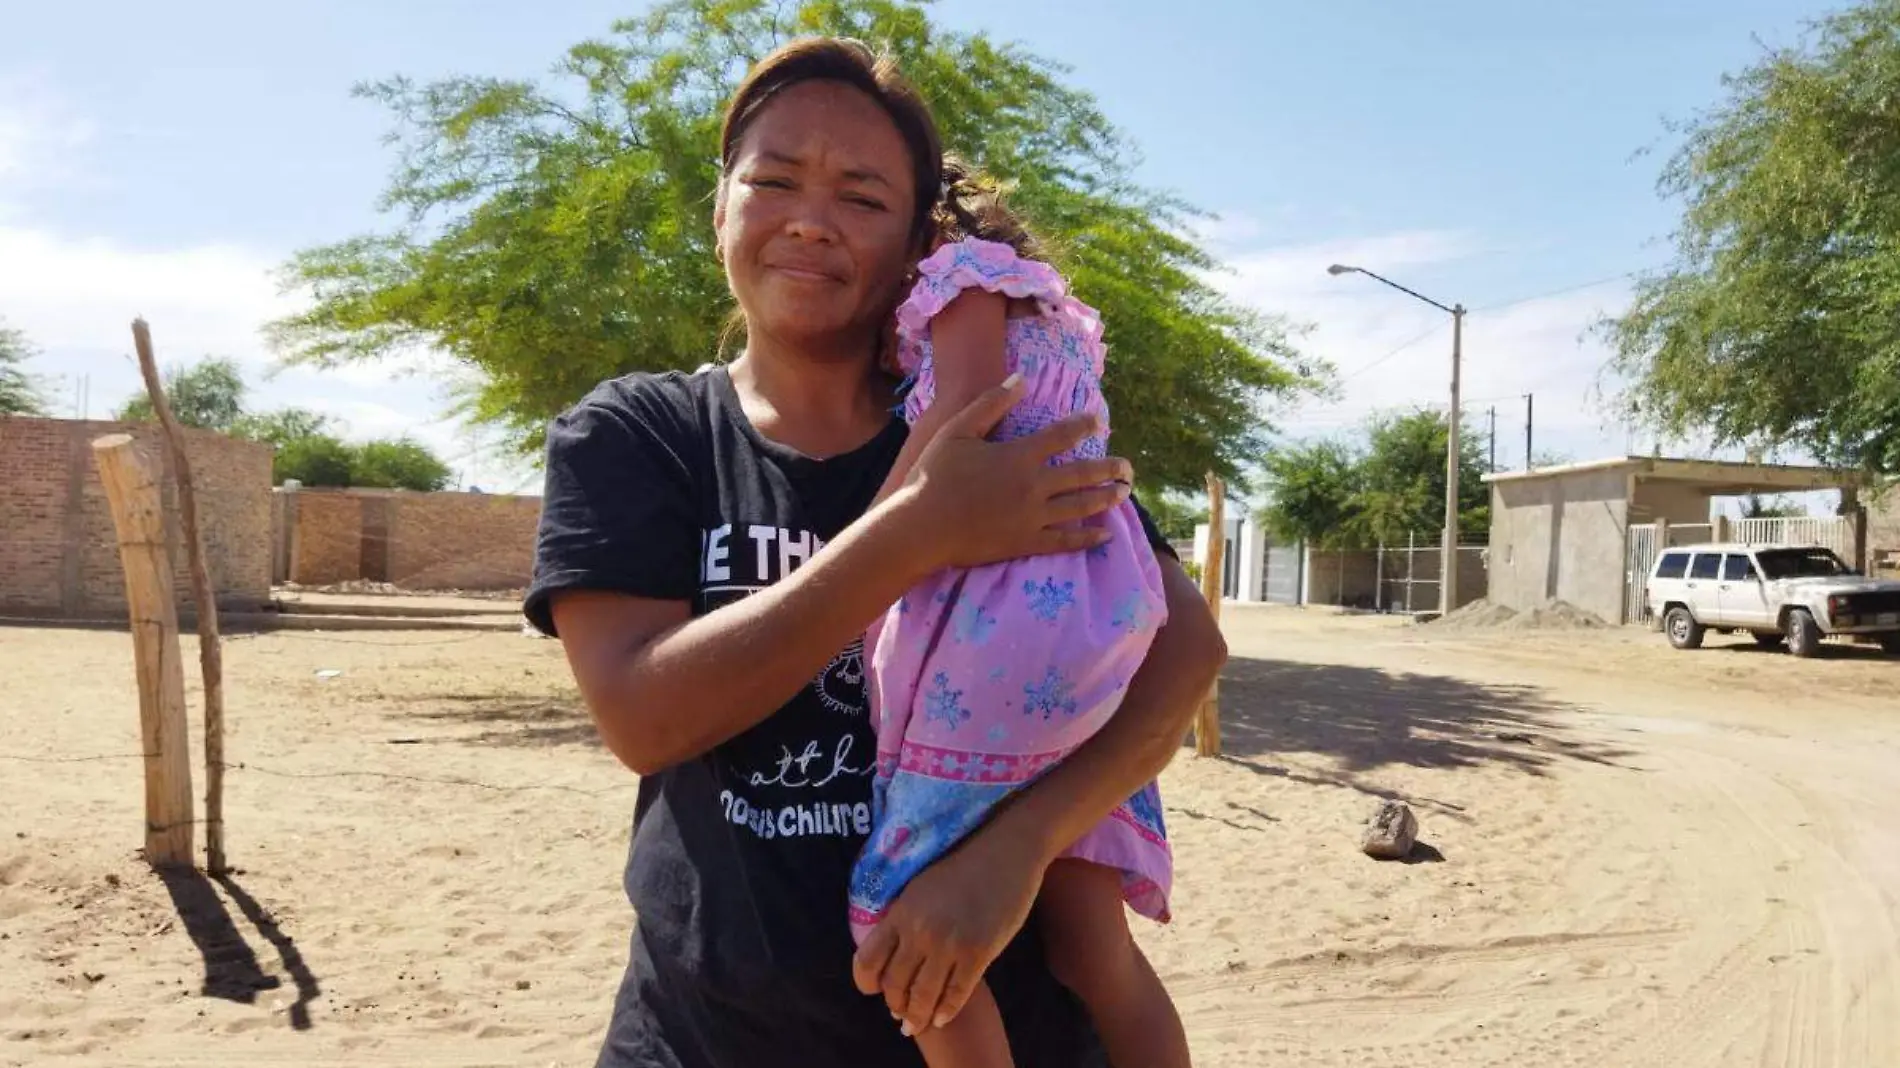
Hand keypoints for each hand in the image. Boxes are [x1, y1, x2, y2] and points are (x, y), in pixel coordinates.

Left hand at [851, 827, 1047, 1036]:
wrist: (1005, 853)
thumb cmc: (963, 864)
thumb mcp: (919, 886)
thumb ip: (904, 916)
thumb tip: (891, 948)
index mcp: (900, 912)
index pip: (867, 960)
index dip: (866, 983)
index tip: (873, 991)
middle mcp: (919, 931)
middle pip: (894, 983)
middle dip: (894, 1004)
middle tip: (899, 1012)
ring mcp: (949, 945)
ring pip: (924, 995)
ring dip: (917, 1016)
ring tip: (917, 1024)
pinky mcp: (978, 954)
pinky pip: (957, 994)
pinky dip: (946, 1011)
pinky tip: (942, 1018)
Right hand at [893, 374, 1133, 571]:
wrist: (921, 527)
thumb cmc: (934, 476)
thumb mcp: (957, 430)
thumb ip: (990, 404)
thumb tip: (1021, 379)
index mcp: (1019, 455)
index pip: (1061, 436)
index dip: (1082, 427)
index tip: (1097, 422)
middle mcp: (1034, 486)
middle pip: (1081, 474)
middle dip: (1108, 469)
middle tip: (1129, 467)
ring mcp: (1033, 518)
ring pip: (1080, 507)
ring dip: (1105, 498)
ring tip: (1123, 493)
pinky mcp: (1026, 543)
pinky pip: (1065, 542)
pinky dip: (1087, 538)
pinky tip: (1104, 535)